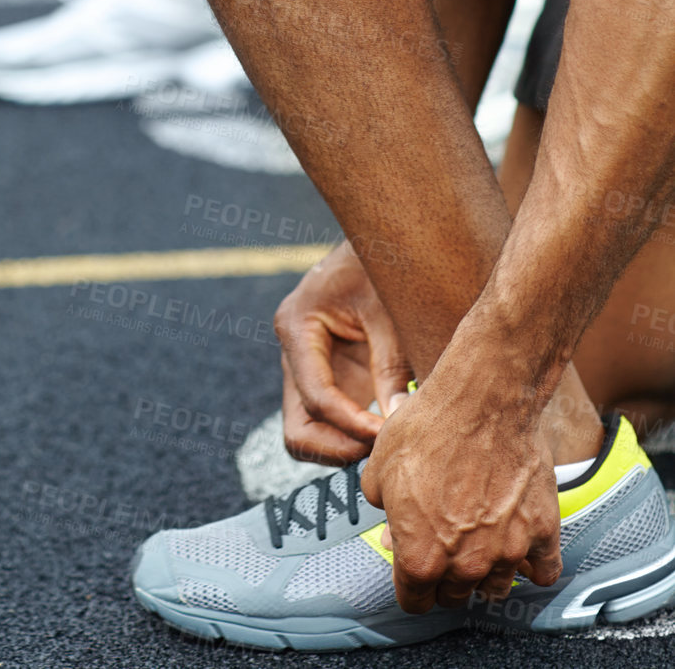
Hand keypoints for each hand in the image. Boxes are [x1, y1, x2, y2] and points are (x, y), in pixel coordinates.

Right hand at [275, 241, 412, 463]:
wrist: (376, 243)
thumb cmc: (378, 267)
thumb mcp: (387, 311)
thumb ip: (391, 365)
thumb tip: (399, 422)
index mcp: (297, 326)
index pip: (316, 397)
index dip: (350, 425)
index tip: (387, 435)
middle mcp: (294, 352)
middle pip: (298, 428)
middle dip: (338, 447)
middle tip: (381, 449)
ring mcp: (307, 368)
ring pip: (309, 432)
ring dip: (345, 446)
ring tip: (386, 443)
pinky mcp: (328, 376)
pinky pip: (331, 422)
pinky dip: (353, 435)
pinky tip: (387, 431)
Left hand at [361, 378, 562, 612]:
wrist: (482, 401)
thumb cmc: (428, 429)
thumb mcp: (380, 467)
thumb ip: (382, 507)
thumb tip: (391, 522)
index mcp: (420, 556)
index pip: (414, 601)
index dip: (411, 587)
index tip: (414, 573)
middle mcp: (465, 566)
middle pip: (455, 596)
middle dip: (446, 577)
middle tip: (445, 544)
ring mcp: (507, 553)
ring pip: (496, 587)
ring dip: (486, 571)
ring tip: (481, 540)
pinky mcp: (543, 535)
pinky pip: (544, 572)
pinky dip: (534, 564)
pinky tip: (522, 545)